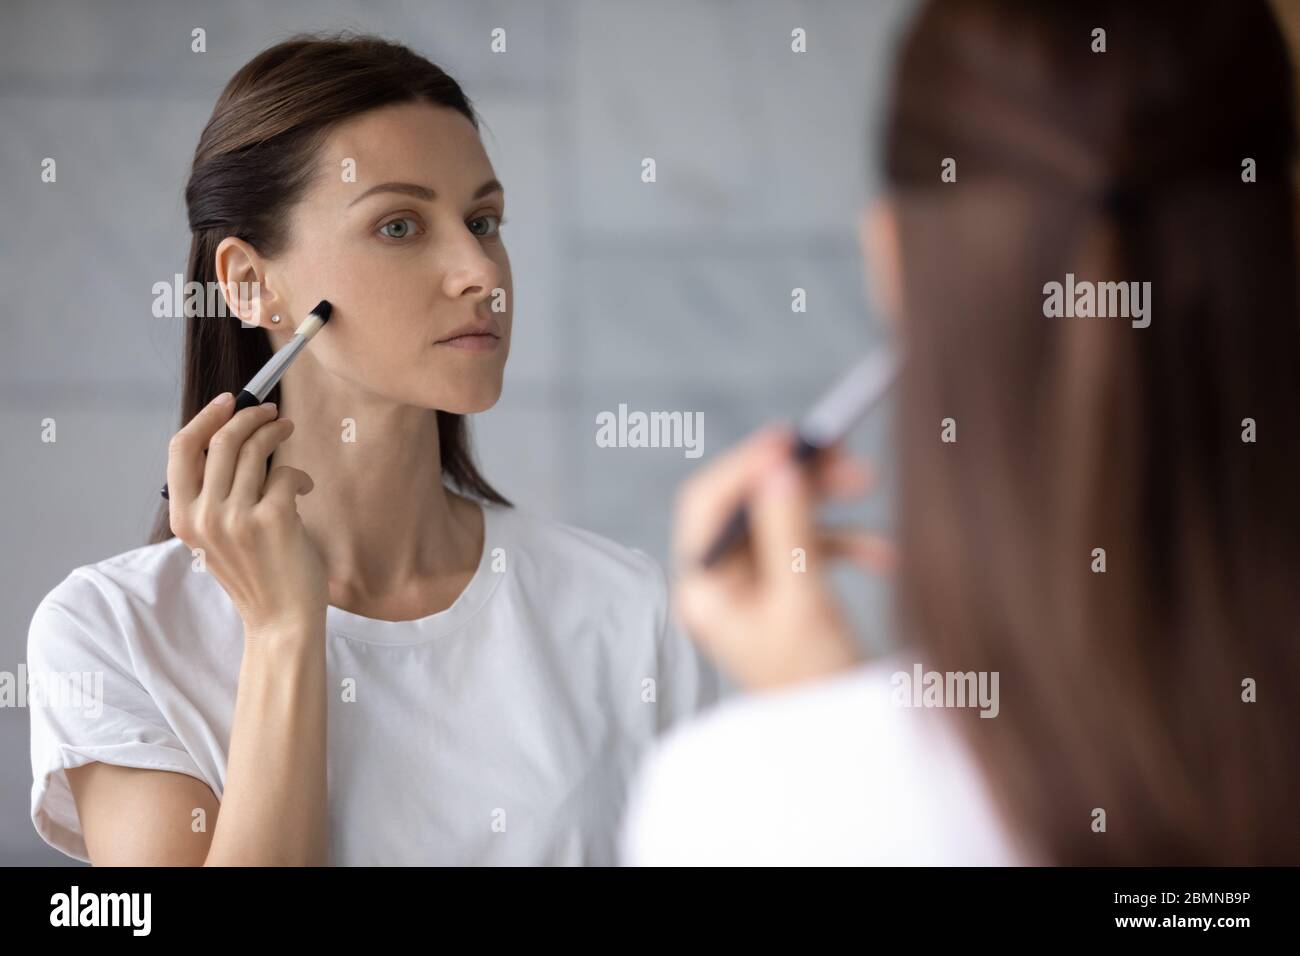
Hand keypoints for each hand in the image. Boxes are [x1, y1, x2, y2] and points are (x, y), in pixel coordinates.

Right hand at [166, 393, 326, 637]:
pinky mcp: (273, 519)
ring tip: (287, 430)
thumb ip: (214, 494)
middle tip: (272, 412)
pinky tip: (303, 489)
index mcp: (184, 518)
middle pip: (222, 440)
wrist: (280, 620)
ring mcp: (237, 518)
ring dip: (276, 432)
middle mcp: (204, 516)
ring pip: (255, 449)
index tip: (230, 401)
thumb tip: (231, 436)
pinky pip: (285, 473)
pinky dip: (298, 475)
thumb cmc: (256, 573)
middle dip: (250, 416)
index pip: (181, 449)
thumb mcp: (216, 536)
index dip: (206, 417)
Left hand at [672, 425, 893, 691]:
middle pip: (748, 505)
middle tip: (845, 456)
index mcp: (705, 589)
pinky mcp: (781, 598)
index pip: (708, 505)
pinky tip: (884, 555)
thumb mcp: (805, 602)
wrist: (840, 746)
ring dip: (826, 504)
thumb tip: (779, 471)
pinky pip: (807, 551)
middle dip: (797, 478)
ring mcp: (748, 591)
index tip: (791, 439)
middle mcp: (719, 586)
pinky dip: (843, 543)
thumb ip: (790, 532)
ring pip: (781, 521)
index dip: (747, 465)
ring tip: (871, 485)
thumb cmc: (815, 685)